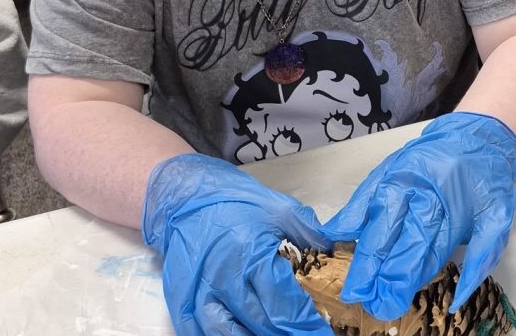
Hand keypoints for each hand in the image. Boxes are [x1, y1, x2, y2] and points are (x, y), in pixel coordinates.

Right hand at [141, 153, 331, 334]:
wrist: (180, 194)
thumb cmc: (230, 199)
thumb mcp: (277, 207)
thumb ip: (309, 232)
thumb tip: (335, 252)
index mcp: (251, 254)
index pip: (285, 303)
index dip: (307, 324)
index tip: (323, 332)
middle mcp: (224, 278)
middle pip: (261, 323)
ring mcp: (198, 292)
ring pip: (227, 334)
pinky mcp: (180, 300)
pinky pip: (198, 332)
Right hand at [322, 112, 515, 320]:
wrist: (478, 134)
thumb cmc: (487, 181)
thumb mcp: (498, 219)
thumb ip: (480, 257)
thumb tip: (459, 299)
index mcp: (450, 208)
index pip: (421, 251)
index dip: (402, 278)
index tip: (389, 303)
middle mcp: (419, 193)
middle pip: (394, 238)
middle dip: (377, 272)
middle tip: (363, 299)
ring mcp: (399, 180)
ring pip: (376, 219)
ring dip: (362, 252)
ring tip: (350, 279)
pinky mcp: (386, 171)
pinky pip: (363, 195)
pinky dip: (347, 216)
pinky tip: (332, 235)